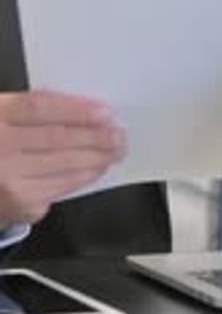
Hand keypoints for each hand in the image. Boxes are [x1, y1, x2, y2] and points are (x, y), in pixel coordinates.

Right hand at [0, 89, 126, 227]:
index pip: (41, 109)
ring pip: (64, 167)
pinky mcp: (20, 206)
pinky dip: (82, 178)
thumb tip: (79, 107)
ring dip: (96, 158)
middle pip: (58, 140)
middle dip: (96, 136)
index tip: (104, 111)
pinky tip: (95, 169)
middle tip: (118, 134)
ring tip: (115, 150)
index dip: (76, 110)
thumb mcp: (1, 112)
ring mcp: (10, 182)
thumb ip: (29, 107)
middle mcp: (0, 151)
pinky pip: (60, 189)